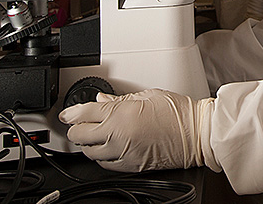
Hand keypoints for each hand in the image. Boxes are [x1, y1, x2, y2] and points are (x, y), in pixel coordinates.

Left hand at [58, 89, 220, 172]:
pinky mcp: (131, 166)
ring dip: (87, 143)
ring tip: (91, 134)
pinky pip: (105, 164)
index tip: (67, 112)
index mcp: (122, 114)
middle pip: (81, 136)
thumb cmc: (177, 112)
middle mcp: (119, 136)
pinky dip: (100, 156)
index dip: (72, 112)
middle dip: (76, 128)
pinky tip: (105, 147)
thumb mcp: (146, 95)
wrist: (195, 134)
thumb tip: (101, 100)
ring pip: (90, 153)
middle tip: (77, 122)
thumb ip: (120, 100)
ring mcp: (124, 154)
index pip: (85, 113)